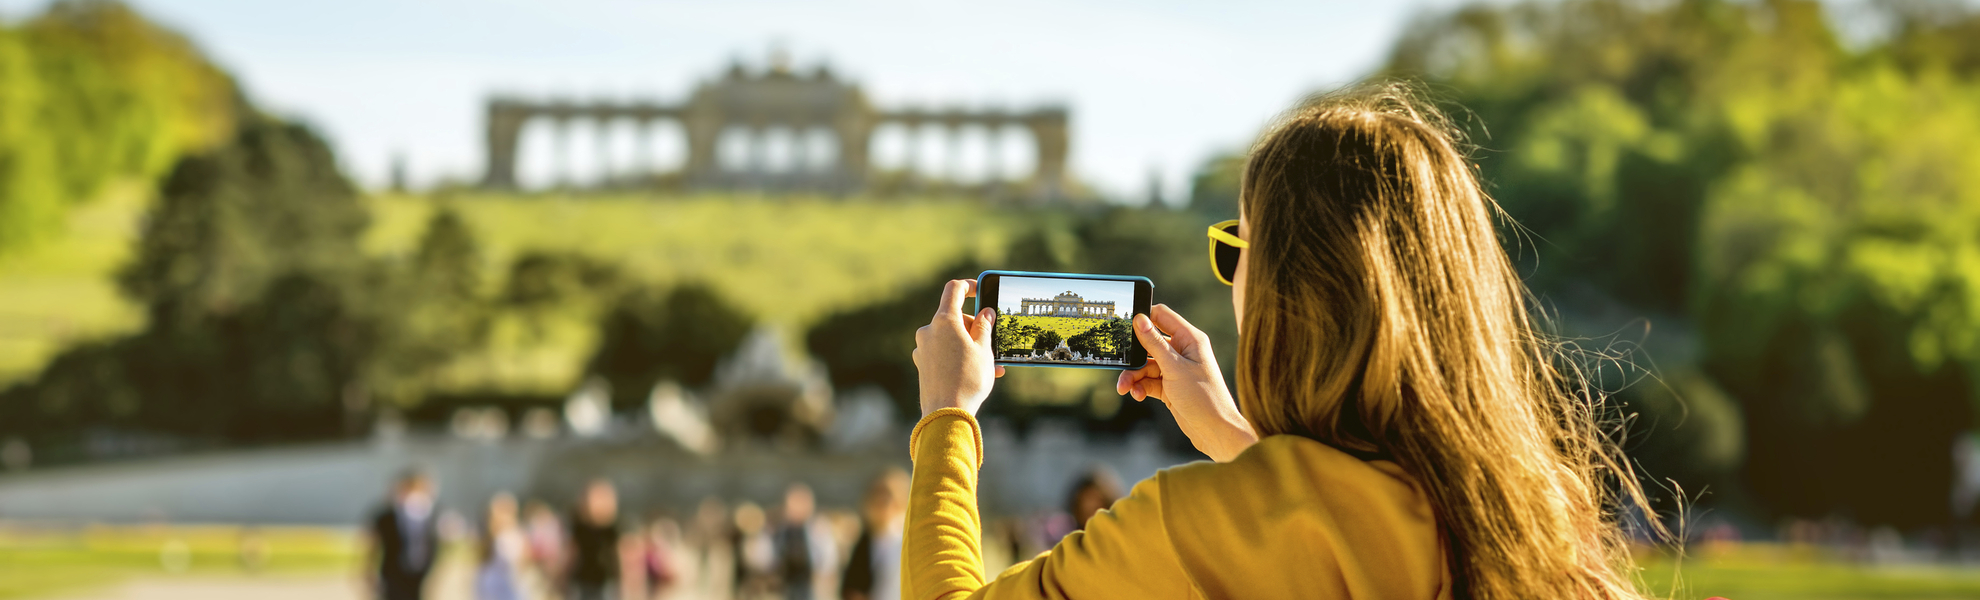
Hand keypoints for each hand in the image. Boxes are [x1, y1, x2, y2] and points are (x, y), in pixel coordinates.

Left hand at [912, 279, 1006, 415]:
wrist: (946, 414)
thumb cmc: (968, 380)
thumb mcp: (984, 350)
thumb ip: (984, 327)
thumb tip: (985, 313)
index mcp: (944, 321)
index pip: (954, 289)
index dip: (970, 286)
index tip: (981, 291)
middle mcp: (929, 331)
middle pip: (953, 317)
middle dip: (974, 327)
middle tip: (991, 343)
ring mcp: (923, 349)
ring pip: (950, 338)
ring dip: (970, 346)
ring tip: (991, 365)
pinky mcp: (922, 365)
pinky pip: (943, 354)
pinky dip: (958, 357)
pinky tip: (975, 373)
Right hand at [1116, 304, 1257, 461]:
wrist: (1214, 431)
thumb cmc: (1203, 397)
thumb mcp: (1174, 368)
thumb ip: (1155, 343)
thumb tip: (1140, 319)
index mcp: (1189, 339)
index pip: (1162, 316)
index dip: (1144, 317)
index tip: (1124, 325)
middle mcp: (1183, 351)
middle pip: (1149, 343)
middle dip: (1133, 355)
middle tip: (1119, 361)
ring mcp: (1176, 370)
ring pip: (1146, 365)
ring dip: (1133, 376)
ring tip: (1125, 388)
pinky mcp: (1170, 387)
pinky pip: (1149, 381)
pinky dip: (1141, 387)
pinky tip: (1137, 395)